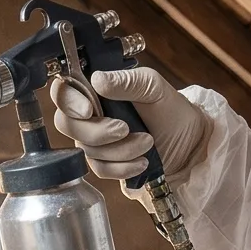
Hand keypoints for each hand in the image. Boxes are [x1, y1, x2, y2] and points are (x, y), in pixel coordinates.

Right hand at [49, 68, 208, 181]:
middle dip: (98, 131)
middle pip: (67, 125)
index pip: (61, 92)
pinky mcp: (105, 164)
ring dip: (121, 149)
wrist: (189, 142)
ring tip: (147, 141)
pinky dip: (124, 166)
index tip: (89, 109)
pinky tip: (142, 160)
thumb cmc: (169, 109)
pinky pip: (101, 170)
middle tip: (125, 128)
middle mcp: (89, 115)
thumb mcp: (153, 86)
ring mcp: (94, 141)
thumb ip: (126, 81)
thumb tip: (97, 80)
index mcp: (95, 90)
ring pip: (87, 150)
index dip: (68, 102)